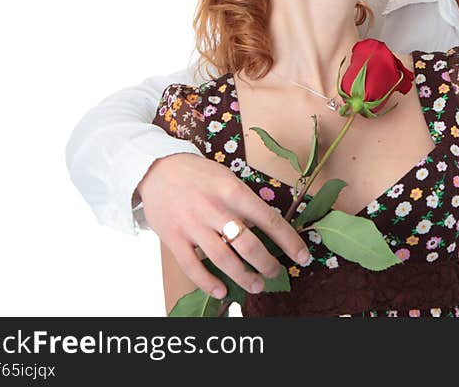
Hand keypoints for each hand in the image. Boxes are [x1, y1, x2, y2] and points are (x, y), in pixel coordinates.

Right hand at [136, 153, 310, 298]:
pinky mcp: (173, 238)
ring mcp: (193, 225)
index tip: (302, 257)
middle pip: (248, 244)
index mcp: (233, 190)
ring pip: (224, 259)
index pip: (269, 219)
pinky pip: (193, 267)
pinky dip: (209, 283)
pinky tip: (221, 290)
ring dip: (244, 277)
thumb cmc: (198, 175)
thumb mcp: (227, 179)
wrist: (156, 167)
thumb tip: (271, 229)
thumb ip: (246, 202)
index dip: (289, 241)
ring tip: (256, 286)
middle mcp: (214, 208)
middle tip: (275, 273)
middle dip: (267, 264)